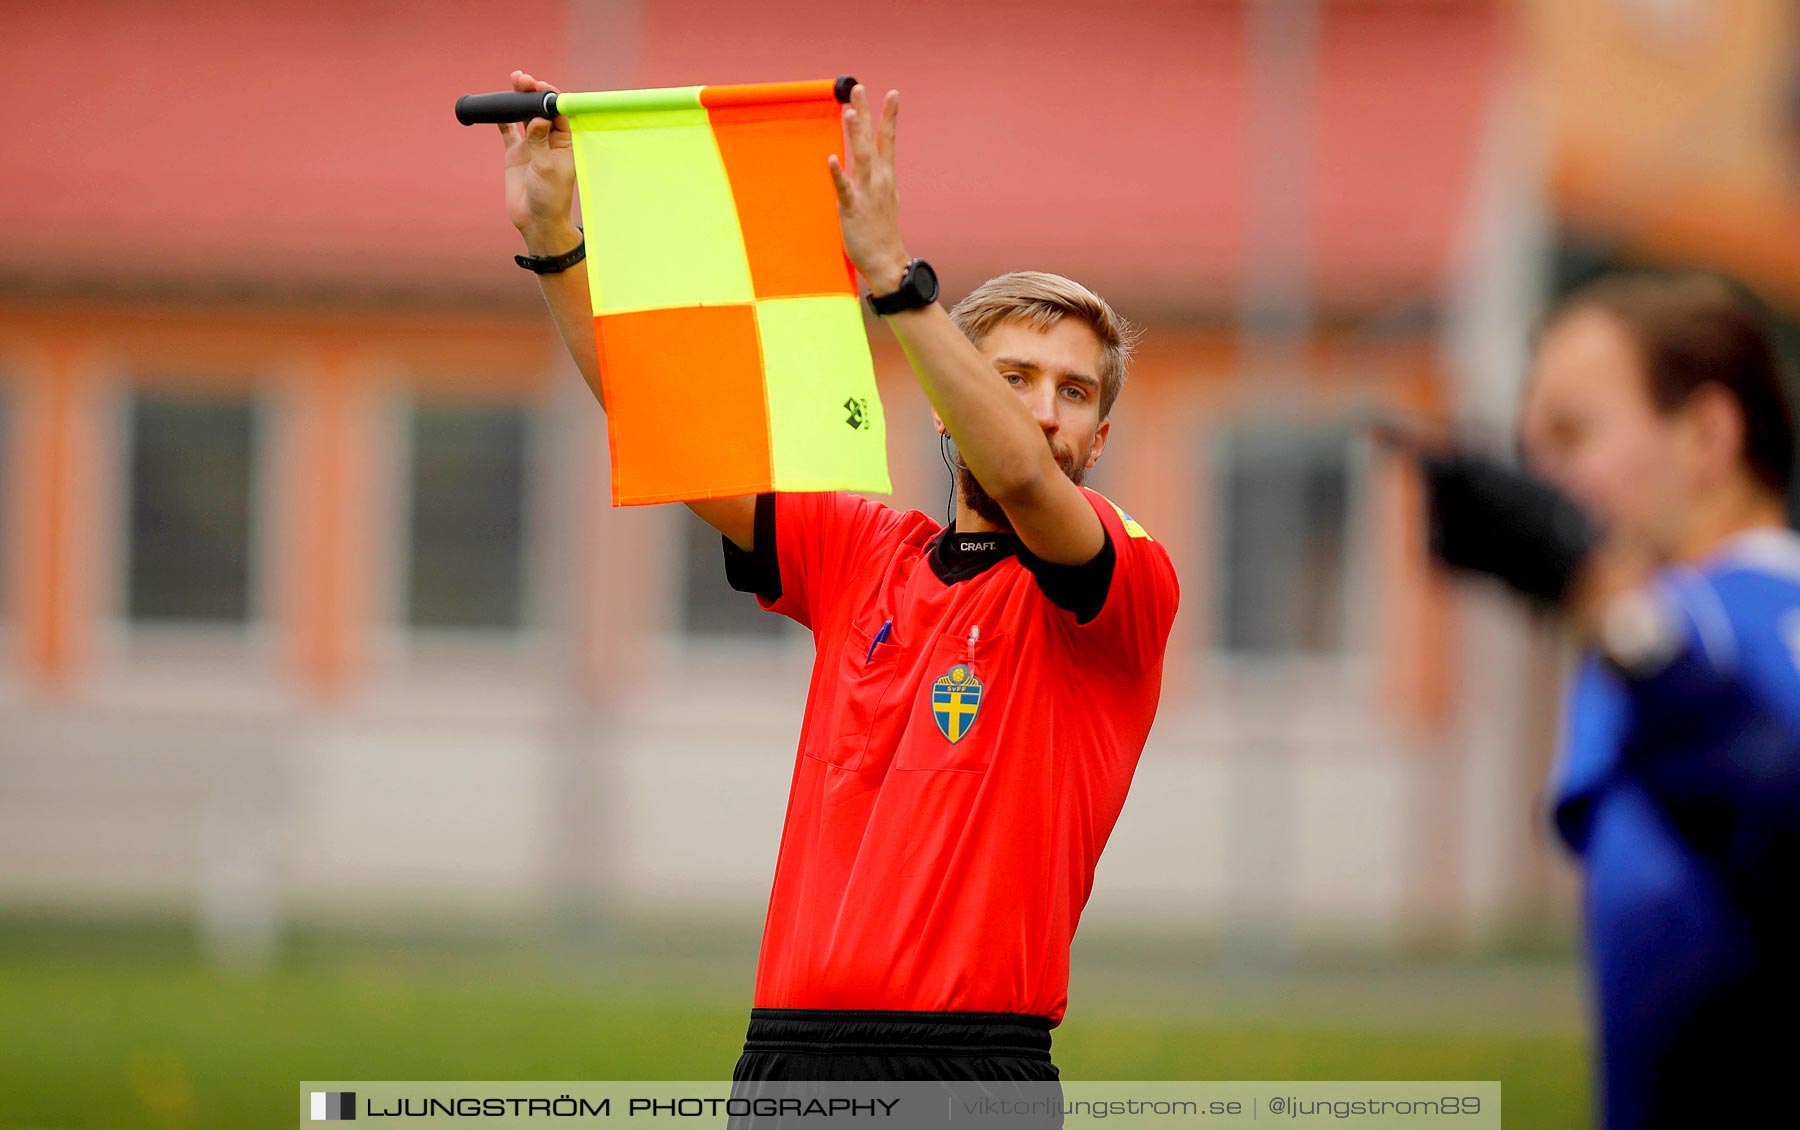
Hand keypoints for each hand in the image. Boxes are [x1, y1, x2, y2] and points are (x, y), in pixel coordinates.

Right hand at [498, 70, 579, 253]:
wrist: (535, 220)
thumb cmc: (550, 197)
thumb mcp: (546, 168)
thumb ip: (540, 142)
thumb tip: (538, 118)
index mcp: (565, 142)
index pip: (558, 113)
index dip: (549, 97)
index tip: (539, 87)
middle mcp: (549, 140)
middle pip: (540, 109)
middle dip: (531, 93)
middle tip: (521, 79)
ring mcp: (532, 145)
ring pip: (524, 115)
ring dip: (518, 100)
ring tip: (514, 82)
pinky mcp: (516, 153)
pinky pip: (508, 130)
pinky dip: (502, 118)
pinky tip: (497, 106)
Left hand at [827, 84, 909, 295]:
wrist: (887, 261)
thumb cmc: (882, 232)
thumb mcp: (885, 198)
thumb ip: (877, 178)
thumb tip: (874, 164)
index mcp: (886, 177)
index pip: (888, 140)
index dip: (890, 116)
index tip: (892, 93)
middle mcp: (878, 180)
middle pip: (872, 140)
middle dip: (866, 113)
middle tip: (859, 88)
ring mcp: (866, 193)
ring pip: (860, 158)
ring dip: (855, 134)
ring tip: (850, 112)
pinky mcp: (852, 209)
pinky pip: (844, 188)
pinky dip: (838, 172)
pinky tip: (831, 158)